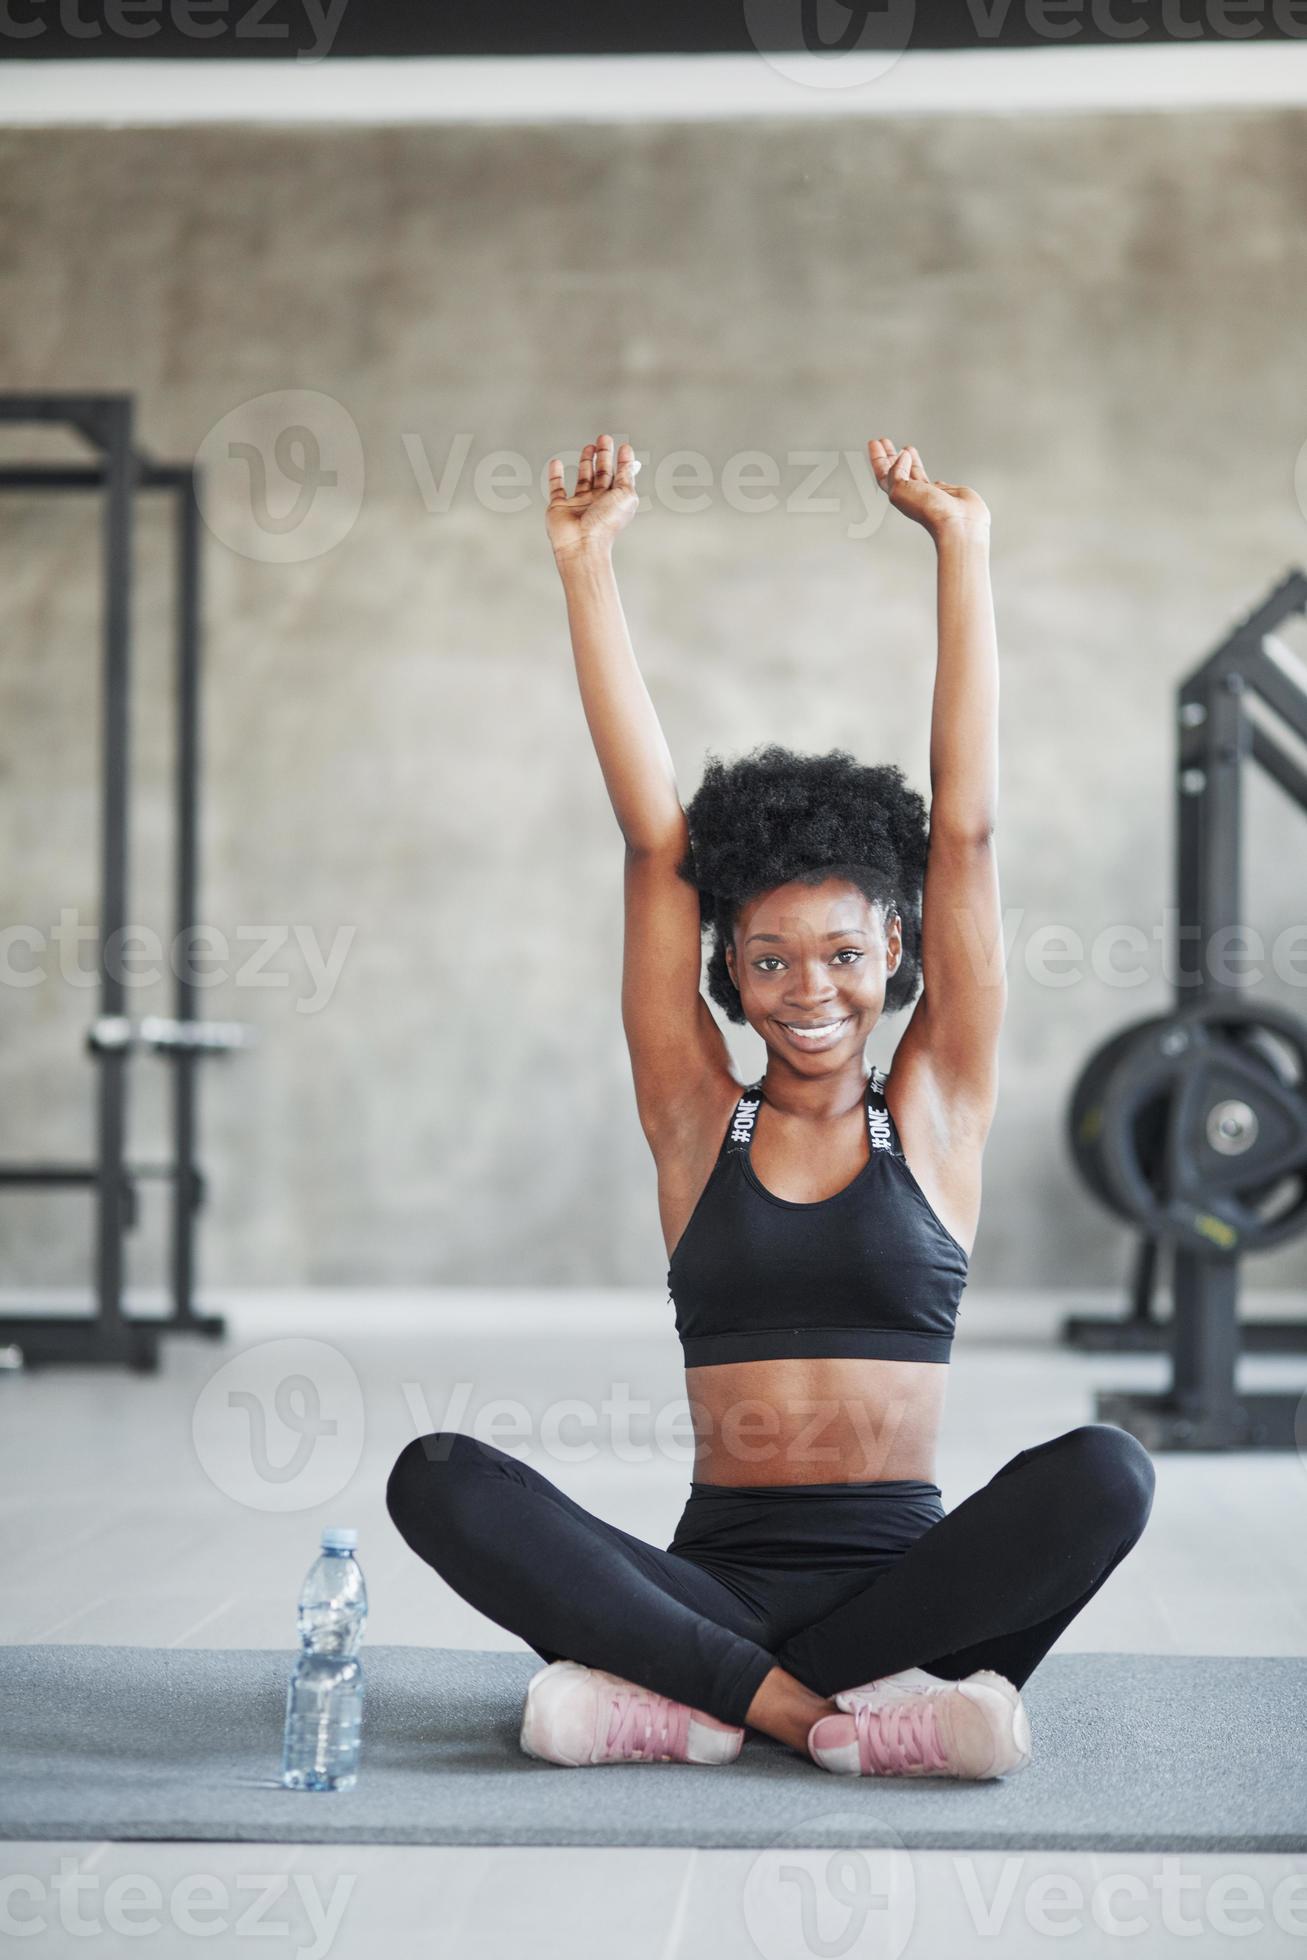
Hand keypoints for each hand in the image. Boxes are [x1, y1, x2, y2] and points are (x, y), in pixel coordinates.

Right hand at [546, 435, 641, 561]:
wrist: (582, 543)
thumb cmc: (605, 524)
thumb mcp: (626, 495)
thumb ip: (627, 476)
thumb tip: (630, 460)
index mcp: (615, 500)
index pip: (620, 476)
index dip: (623, 461)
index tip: (623, 447)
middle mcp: (597, 502)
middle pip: (602, 474)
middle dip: (604, 455)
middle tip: (604, 439)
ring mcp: (578, 504)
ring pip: (582, 478)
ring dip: (585, 462)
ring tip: (589, 446)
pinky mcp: (559, 507)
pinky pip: (556, 488)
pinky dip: (555, 475)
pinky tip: (556, 462)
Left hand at [868, 438, 989, 541]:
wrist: (957, 521)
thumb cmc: (930, 511)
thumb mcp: (901, 489)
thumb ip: (897, 471)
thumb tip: (903, 456)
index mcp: (898, 494)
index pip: (883, 472)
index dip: (878, 457)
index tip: (874, 443)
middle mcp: (912, 494)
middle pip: (896, 471)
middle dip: (890, 456)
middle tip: (885, 442)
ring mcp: (928, 493)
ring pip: (914, 472)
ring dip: (908, 459)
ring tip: (905, 448)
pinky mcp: (945, 492)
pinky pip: (930, 480)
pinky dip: (925, 471)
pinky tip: (923, 469)